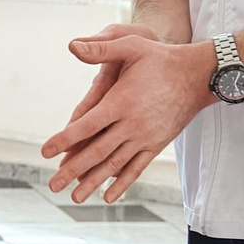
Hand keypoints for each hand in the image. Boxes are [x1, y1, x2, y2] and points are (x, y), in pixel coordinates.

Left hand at [43, 35, 215, 202]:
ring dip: (93, 182)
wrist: (199, 75)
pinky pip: (137, 168)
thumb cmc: (161, 58)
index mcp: (120, 102)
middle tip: (52, 185)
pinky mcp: (157, 144)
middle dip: (72, 169)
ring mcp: (145, 137)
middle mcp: (132, 124)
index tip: (45, 152)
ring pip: (115, 165)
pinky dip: (122, 183)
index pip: (86, 126)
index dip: (64, 140)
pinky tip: (108, 196)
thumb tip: (72, 45)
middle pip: (96, 152)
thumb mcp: (131, 46)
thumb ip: (101, 49)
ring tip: (74, 197)